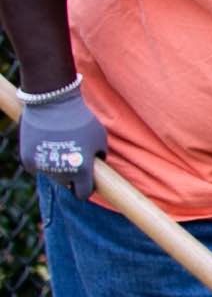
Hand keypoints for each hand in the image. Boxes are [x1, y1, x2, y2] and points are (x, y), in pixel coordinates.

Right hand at [15, 76, 103, 200]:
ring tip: (59, 146)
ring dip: (55, 166)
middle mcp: (62, 172)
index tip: (85, 182)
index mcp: (82, 170)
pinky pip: (36, 166)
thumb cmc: (81, 120)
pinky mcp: (27, 160)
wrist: (54, 104)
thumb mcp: (100, 138)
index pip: (82, 193)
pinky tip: (45, 144)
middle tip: (72, 156)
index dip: (85, 188)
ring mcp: (43, 167)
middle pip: (66, 182)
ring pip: (50, 174)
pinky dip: (40, 159)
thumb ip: (99, 157)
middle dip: (70, 174)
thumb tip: (97, 168)